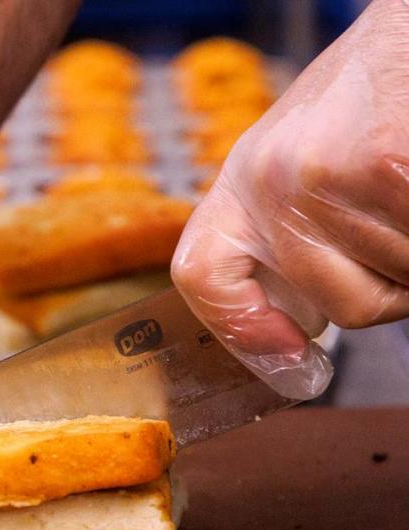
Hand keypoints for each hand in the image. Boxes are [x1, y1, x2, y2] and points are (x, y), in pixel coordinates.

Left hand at [172, 0, 408, 398]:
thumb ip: (290, 230)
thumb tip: (297, 324)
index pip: (203, 275)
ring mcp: (320, 176)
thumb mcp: (301, 161)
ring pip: (398, 286)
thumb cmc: (369, 99)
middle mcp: (266, 181)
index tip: (294, 366)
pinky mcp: (385, 166)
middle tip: (403, 230)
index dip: (241, 333)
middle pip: (346, 308)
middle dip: (394, 288)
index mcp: (242, 184)